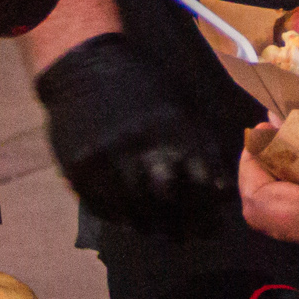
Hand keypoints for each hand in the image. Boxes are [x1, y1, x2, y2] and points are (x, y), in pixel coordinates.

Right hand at [32, 33, 234, 236]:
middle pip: (168, 204)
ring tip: (158, 230)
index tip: (212, 219)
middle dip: (180, 223)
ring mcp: (107, 161)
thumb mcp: (178, 106)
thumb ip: (197, 146)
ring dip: (149, 226)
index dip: (209, 208)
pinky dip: (119, 217)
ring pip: (134, 213)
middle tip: (186, 234)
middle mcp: (142, 148)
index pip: (202, 184)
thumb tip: (218, 190)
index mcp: (174, 131)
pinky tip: (129, 217)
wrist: (85, 64)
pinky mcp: (79, 169)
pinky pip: (103, 208)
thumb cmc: (140, 85)